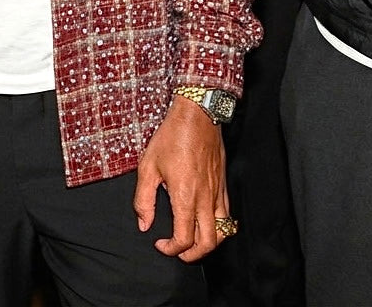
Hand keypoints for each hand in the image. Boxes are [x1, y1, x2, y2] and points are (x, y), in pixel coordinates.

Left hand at [133, 97, 228, 261]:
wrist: (197, 115)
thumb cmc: (171, 137)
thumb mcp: (148, 165)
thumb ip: (144, 199)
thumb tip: (144, 224)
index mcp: (185, 196)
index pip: (184, 239)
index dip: (171, 249)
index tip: (160, 243)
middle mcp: (205, 199)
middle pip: (208, 243)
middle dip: (192, 255)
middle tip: (177, 250)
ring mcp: (217, 193)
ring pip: (222, 233)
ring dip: (208, 244)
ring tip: (192, 241)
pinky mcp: (223, 185)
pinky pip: (227, 216)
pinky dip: (219, 228)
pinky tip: (205, 222)